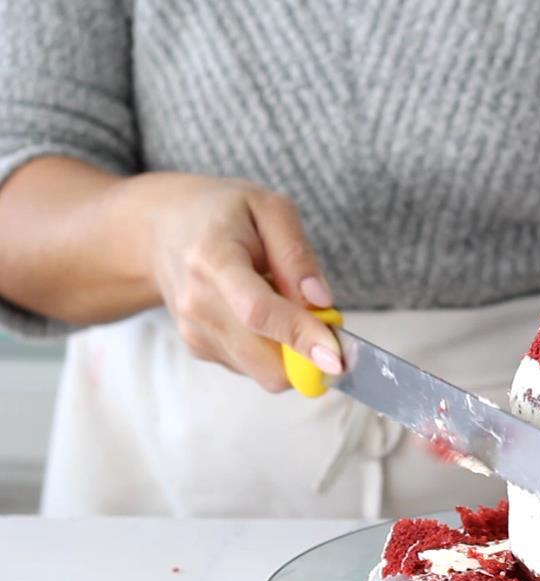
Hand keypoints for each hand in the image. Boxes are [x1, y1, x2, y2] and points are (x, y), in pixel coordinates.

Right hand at [128, 173, 341, 390]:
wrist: (163, 231)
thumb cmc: (223, 215)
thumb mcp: (270, 209)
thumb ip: (297, 254)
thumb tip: (322, 301)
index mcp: (214, 260)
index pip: (259, 312)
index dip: (301, 338)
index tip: (335, 357)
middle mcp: (198, 304)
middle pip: (265, 360)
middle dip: (309, 354)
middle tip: (323, 318)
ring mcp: (195, 332)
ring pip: (264, 372)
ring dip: (291, 351)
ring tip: (280, 302)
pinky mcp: (199, 349)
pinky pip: (253, 367)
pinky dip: (271, 349)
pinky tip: (259, 314)